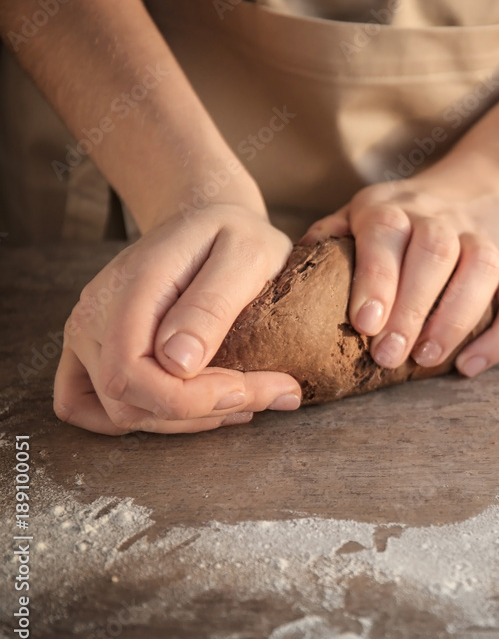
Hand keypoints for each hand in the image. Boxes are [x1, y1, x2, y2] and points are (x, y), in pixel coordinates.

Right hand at [54, 203, 302, 434]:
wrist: (206, 217)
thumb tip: (179, 363)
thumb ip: (213, 303)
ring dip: (187, 421)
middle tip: (271, 391)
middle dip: (203, 412)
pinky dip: (146, 418)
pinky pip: (95, 409)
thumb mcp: (247, 252)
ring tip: (247, 399)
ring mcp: (87, 336)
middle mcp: (93, 316)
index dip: (189, 400)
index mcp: (129, 288)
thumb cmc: (234, 233)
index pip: (132, 374)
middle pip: (128, 402)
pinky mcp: (93, 352)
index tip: (248, 389)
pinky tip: (201, 407)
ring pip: (121, 414)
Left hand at [301, 167, 498, 376]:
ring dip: (455, 317)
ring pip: (481, 269)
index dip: (378, 276)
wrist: (487, 186)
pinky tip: (471, 366)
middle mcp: (442, 217)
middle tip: (388, 357)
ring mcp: (485, 239)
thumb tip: (282, 280)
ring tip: (428, 359)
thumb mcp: (364, 212)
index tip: (364, 323)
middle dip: (412, 307)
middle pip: (434, 252)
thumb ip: (329, 238)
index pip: (387, 232)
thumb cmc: (406, 216)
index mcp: (394, 205)